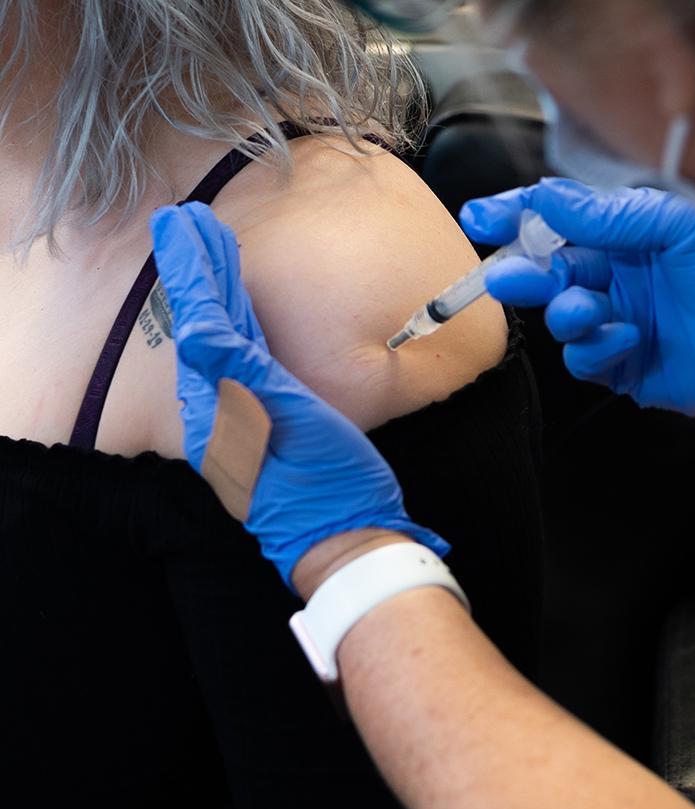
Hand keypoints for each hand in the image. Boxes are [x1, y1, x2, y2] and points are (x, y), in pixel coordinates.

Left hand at [151, 202, 447, 587]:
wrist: (346, 537)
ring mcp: (243, 415)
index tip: (184, 224)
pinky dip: (240, 325)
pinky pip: (246, 360)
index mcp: (216, 404)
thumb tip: (197, 326)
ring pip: (225, 337)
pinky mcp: (270, 421)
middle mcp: (220, 408)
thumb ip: (241, 371)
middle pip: (208, 322)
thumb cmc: (323, 482)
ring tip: (214, 248)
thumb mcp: (285, 421)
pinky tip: (242, 312)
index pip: (200, 319)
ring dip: (219, 290)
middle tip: (191, 220)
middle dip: (201, 270)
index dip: (194, 268)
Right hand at [460, 179, 694, 456]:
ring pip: (563, 316)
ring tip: (588, 311)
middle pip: (552, 268)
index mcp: (636, 234)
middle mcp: (626, 276)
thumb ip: (611, 214)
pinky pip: (586, 358)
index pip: (564, 218)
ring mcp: (624, 322)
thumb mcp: (683, 228)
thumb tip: (546, 196)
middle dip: (526, 271)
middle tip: (509, 277)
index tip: (481, 217)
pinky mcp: (629, 368)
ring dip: (566, 312)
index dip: (520, 215)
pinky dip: (595, 348)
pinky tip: (626, 339)